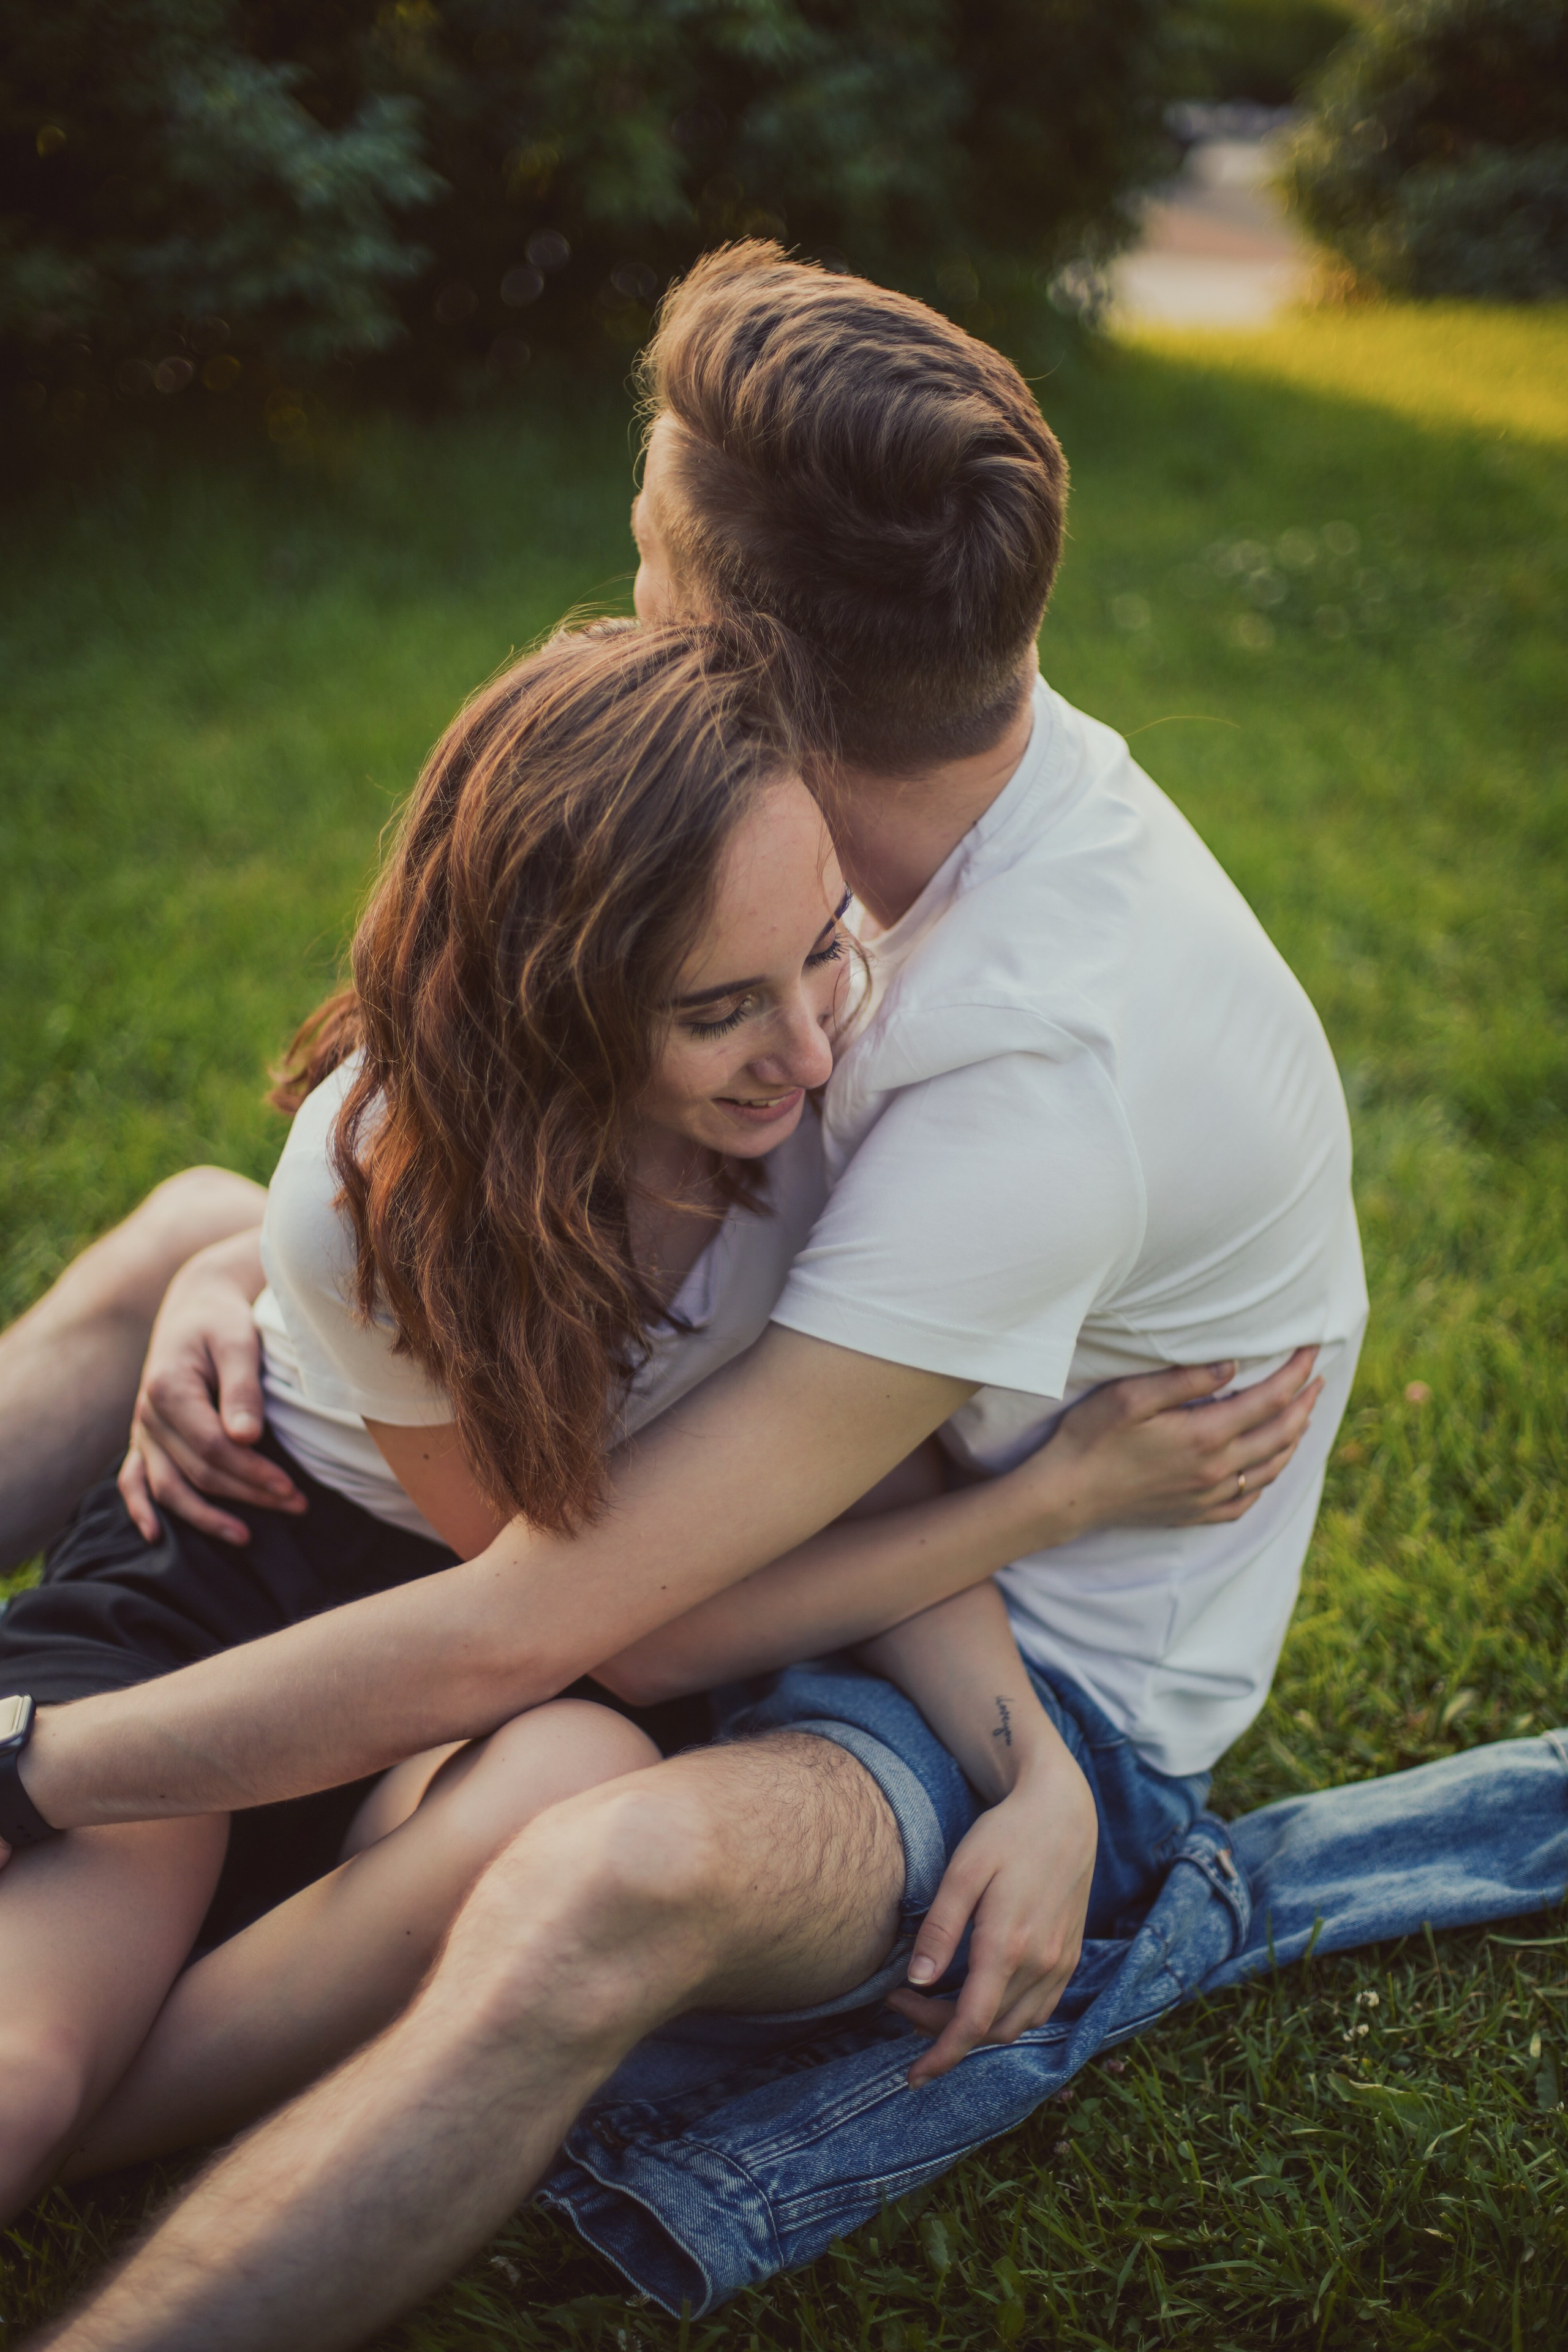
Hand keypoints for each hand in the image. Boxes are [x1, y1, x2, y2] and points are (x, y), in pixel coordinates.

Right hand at [118, 1230, 304, 1545]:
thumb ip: (242, 1389)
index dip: (252, 1473)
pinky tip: (156, 1536)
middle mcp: (148, 1414)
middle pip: (198, 1471)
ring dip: (206, 1517)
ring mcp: (143, 1429)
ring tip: (246, 1537)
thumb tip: (247, 1437)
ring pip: (168, 1486)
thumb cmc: (222, 1322)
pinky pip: (132, 1479)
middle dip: (248, 1494)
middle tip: (296, 1506)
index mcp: (169, 1388)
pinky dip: (140, 1508)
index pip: (212, 1448)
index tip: (290, 1488)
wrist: (195, 1307)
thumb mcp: (238, 1342)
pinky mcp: (145, 1437)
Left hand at [885, 1744, 1096, 2084]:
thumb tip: (916, 1981)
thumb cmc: (1007, 1834)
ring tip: (932, 2004)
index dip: (940, 2056)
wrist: (1065, 1811)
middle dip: (941, 2032)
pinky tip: (980, 1999)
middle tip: (901, 2003)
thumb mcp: (964, 1871)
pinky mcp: (1069, 1957)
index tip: (912, 2075)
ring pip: (1014, 2026)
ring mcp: (1060, 1963)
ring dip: (973, 2029)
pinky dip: (1006, 2019)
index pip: (971, 2024)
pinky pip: (1039, 2010)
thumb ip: (941, 1928)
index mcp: (1008, 1945)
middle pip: (988, 2029)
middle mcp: (1040, 1964)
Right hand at [1007, 1347, 1323, 1545]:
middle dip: (1305, 1402)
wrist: (1068, 1496)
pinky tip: (1268, 1465)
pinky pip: (1249, 1500)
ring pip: (1272, 1467)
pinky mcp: (1197, 1513)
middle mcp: (1218, 1470)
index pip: (1270, 1398)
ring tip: (1303, 1415)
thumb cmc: (1092, 1438)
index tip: (1310, 1349)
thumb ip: (1185, 1379)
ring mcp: (1209, 1495)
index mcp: (1206, 1435)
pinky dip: (1268, 1478)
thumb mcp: (1131, 1396)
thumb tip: (1233, 1363)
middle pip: (1282, 1433)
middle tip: (1317, 1378)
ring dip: (1294, 1438)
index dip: (1295, 1372)